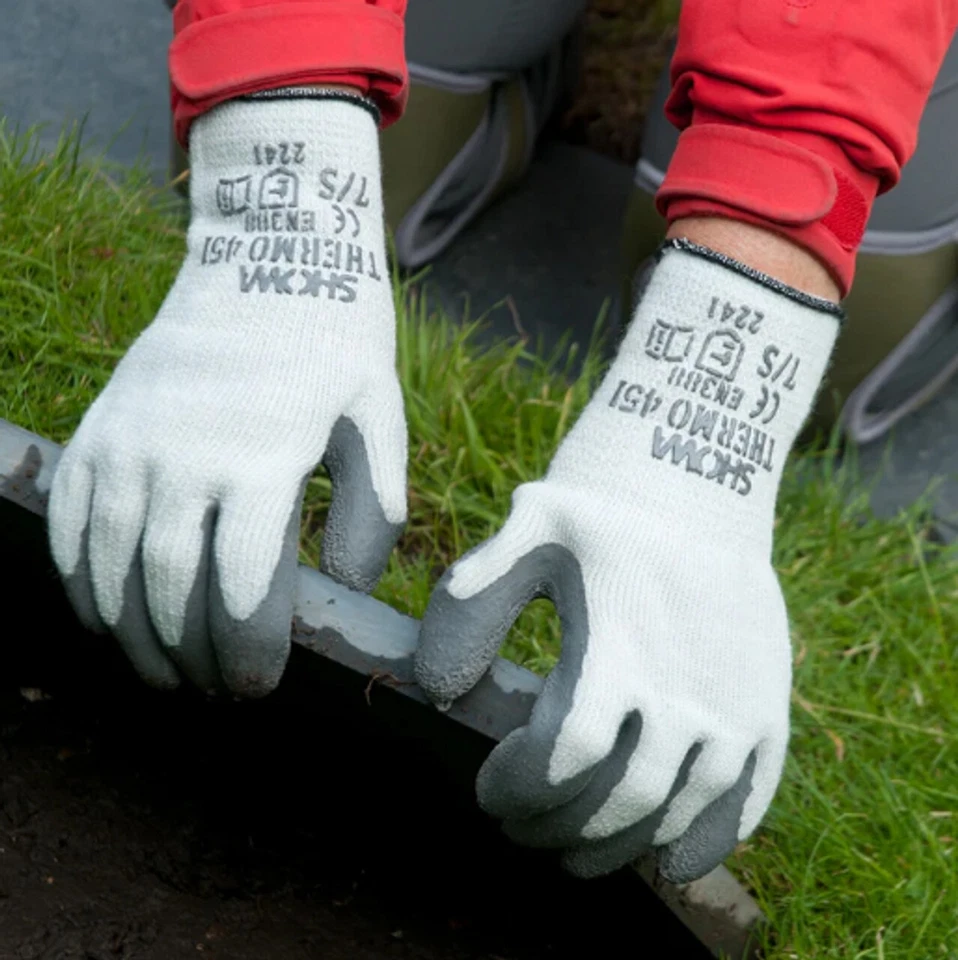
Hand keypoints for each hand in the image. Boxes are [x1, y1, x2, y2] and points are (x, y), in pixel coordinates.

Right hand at [48, 96, 406, 696]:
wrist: (267, 256)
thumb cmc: (335, 345)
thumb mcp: (380, 421)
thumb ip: (371, 513)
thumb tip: (344, 591)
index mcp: (263, 461)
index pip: (244, 590)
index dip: (246, 654)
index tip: (255, 686)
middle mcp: (183, 457)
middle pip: (169, 591)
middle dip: (191, 657)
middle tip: (213, 691)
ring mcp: (128, 443)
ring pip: (109, 568)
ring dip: (130, 635)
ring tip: (160, 673)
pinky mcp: (97, 429)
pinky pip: (69, 522)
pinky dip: (79, 580)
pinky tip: (101, 615)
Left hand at [415, 237, 842, 881]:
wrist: (695, 484)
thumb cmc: (597, 511)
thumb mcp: (524, 530)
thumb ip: (469, 603)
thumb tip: (435, 689)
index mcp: (616, 647)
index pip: (562, 758)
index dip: (519, 788)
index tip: (490, 786)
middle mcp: (682, 689)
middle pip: (617, 800)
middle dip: (557, 827)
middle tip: (521, 827)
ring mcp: (733, 705)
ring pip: (678, 814)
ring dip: (620, 849)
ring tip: (576, 852)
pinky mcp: (768, 709)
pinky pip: (747, 802)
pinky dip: (708, 844)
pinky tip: (669, 860)